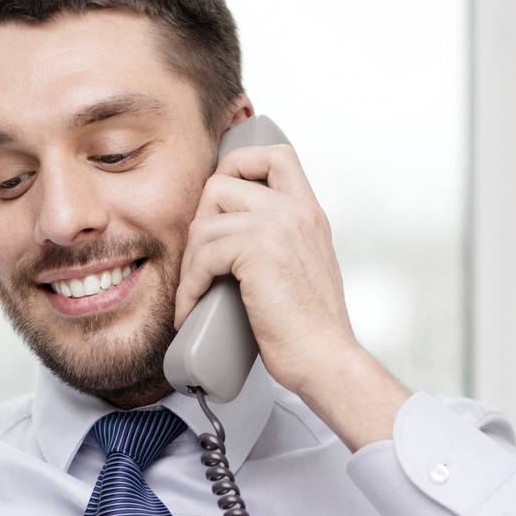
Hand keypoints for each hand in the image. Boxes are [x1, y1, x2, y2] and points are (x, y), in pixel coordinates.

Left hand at [172, 140, 357, 396]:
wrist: (325, 359)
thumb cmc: (310, 331)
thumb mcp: (302, 271)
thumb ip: (280, 245)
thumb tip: (230, 244)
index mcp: (309, 213)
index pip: (274, 156)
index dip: (236, 167)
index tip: (218, 207)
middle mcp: (296, 211)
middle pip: (221, 182)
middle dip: (198, 225)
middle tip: (199, 263)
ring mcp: (279, 225)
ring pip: (204, 223)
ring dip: (189, 264)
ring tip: (193, 295)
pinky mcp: (259, 249)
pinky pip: (204, 254)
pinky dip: (190, 286)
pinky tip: (192, 308)